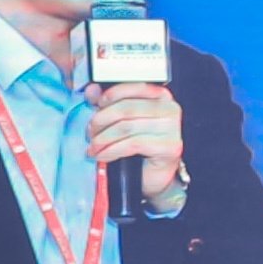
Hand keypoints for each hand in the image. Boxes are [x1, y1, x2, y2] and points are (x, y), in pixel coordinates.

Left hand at [90, 79, 186, 199]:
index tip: (96, 104)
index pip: (134, 87)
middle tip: (90, 132)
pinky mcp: (169, 147)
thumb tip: (91, 90)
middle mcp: (170, 110)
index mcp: (161, 97)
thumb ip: (107, 103)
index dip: (111, 95)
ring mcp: (173, 129)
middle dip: (102, 120)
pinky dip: (112, 150)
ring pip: (127, 127)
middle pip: (127, 108)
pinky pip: (132, 144)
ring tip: (94, 146)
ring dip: (103, 138)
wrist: (152, 176)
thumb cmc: (139, 147)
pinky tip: (103, 155)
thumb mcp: (121, 120)